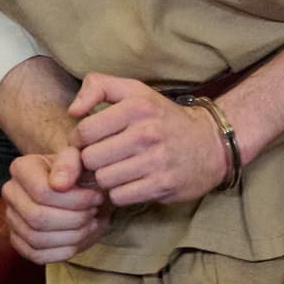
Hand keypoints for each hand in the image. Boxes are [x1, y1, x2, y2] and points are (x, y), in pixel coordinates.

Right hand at [2, 147, 108, 264]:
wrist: (77, 187)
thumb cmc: (79, 172)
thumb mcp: (80, 159)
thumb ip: (71, 163)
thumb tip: (59, 184)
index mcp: (21, 168)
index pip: (42, 192)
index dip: (75, 200)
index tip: (96, 197)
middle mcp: (10, 193)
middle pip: (38, 218)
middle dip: (74, 219)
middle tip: (94, 212)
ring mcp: (12, 219)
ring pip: (37, 239)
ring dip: (71, 236)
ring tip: (89, 224)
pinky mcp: (19, 241)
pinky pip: (37, 255)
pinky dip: (63, 251)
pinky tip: (79, 238)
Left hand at [70, 73, 227, 205]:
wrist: (210, 144)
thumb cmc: (163, 118)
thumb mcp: (135, 91)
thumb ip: (99, 87)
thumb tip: (72, 111)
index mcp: (136, 105)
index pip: (84, 131)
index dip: (80, 139)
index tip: (92, 141)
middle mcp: (146, 132)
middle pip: (91, 158)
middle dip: (92, 161)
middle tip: (104, 158)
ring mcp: (156, 160)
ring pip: (103, 180)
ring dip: (106, 178)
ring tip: (118, 170)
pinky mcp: (162, 185)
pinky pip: (120, 196)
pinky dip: (121, 192)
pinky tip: (130, 182)